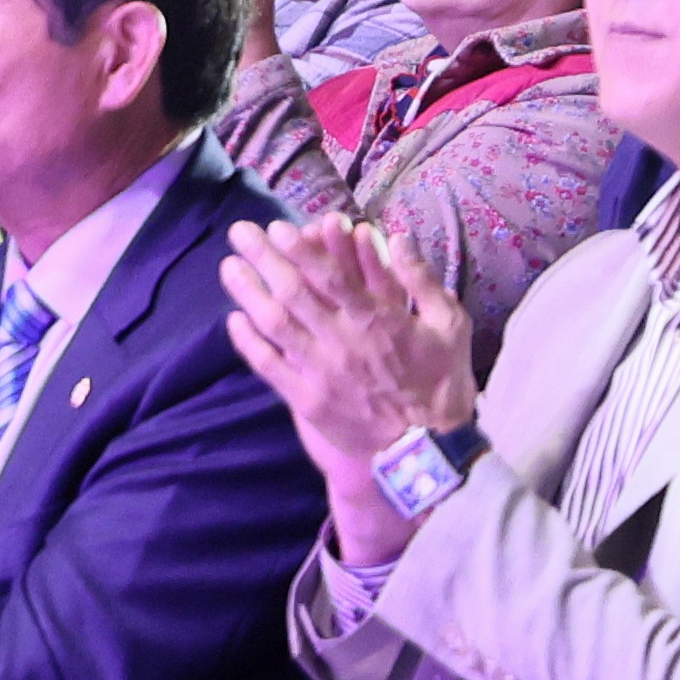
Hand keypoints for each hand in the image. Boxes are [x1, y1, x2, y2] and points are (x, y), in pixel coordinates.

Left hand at [222, 215, 476, 553]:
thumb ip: (422, 280)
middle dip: (263, 258)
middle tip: (239, 232)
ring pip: (274, 324)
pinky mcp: (307, 400)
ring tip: (229, 267)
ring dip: (248, 292)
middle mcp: (342, 343)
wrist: (429, 452)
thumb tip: (397, 237)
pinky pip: (269, 367)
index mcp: (377, 322)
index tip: (278, 227)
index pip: (331, 278)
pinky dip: (248, 342)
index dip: (301, 250)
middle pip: (293, 292)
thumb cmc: (442, 384)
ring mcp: (321, 373)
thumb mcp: (450, 326)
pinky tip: (234, 320)